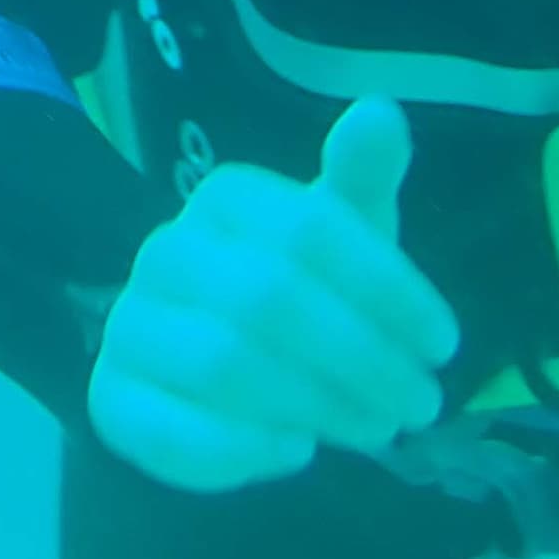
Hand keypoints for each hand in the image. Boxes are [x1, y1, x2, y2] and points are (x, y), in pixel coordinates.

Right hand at [88, 97, 460, 492]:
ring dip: (316, 407)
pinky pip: (173, 431)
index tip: (444, 344)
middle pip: (269, 300)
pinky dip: (245, 449)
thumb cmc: (307, 291)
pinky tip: (294, 449)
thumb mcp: (347, 234)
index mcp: (226, 199)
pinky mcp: (113, 400)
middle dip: (362, 360)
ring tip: (373, 431)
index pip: (310, 228)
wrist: (218, 364)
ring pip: (222, 365)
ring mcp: (131, 327)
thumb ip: (362, 176)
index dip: (389, 289)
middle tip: (418, 404)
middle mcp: (165, 251)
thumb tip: (381, 109)